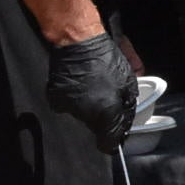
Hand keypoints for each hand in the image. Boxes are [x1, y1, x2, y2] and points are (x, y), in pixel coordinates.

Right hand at [42, 31, 137, 153]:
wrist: (78, 41)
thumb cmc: (106, 58)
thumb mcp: (128, 81)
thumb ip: (128, 104)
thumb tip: (126, 116)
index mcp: (106, 113)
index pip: (108, 144)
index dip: (114, 140)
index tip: (116, 135)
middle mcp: (86, 115)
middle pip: (97, 127)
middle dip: (104, 116)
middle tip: (107, 97)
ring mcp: (69, 108)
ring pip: (84, 115)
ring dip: (90, 105)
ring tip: (93, 86)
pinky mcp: (56, 99)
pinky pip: (69, 105)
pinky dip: (75, 98)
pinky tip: (80, 84)